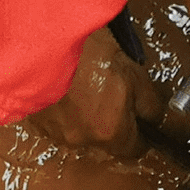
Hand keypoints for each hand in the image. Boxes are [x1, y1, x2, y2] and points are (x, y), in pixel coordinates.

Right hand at [23, 27, 164, 159]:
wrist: (38, 39)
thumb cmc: (86, 50)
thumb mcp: (132, 71)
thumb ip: (149, 101)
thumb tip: (155, 116)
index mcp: (110, 131)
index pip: (134, 150)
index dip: (141, 133)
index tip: (140, 118)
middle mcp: (83, 139)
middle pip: (106, 139)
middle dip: (111, 120)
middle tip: (111, 90)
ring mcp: (55, 132)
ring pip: (80, 130)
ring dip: (85, 114)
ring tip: (83, 84)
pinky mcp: (35, 120)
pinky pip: (56, 121)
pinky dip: (62, 109)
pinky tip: (64, 87)